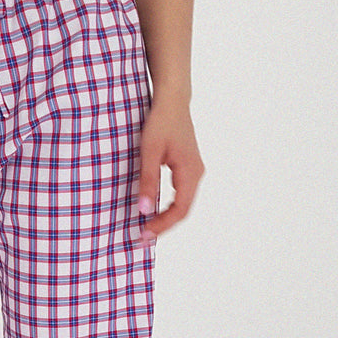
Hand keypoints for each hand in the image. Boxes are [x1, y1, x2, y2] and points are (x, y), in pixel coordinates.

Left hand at [135, 94, 204, 244]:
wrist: (172, 99)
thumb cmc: (161, 122)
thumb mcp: (149, 152)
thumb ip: (148, 181)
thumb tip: (144, 210)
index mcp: (190, 172)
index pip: (179, 210)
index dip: (162, 226)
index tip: (144, 235)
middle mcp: (195, 174)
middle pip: (182, 210)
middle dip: (163, 225)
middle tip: (142, 237)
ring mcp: (192, 170)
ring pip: (181, 202)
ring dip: (164, 217)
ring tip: (145, 227)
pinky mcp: (186, 166)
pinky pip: (179, 193)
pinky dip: (166, 205)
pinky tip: (152, 209)